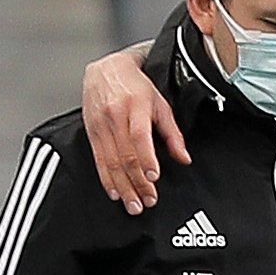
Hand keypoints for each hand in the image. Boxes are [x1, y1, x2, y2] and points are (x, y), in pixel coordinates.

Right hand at [82, 43, 183, 212]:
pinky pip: (99, 160)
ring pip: (111, 162)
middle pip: (126, 155)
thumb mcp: (160, 102)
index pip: (139, 136)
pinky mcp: (92, 133)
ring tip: (133, 204)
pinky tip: (115, 192)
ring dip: (124, 186)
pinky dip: (107, 179)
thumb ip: (172, 132)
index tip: (153, 177)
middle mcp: (116, 116)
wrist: (105, 70)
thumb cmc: (134, 86)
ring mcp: (101, 126)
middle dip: (137, 182)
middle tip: (147, 201)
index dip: (146, 158)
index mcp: (135, 106)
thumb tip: (184, 158)